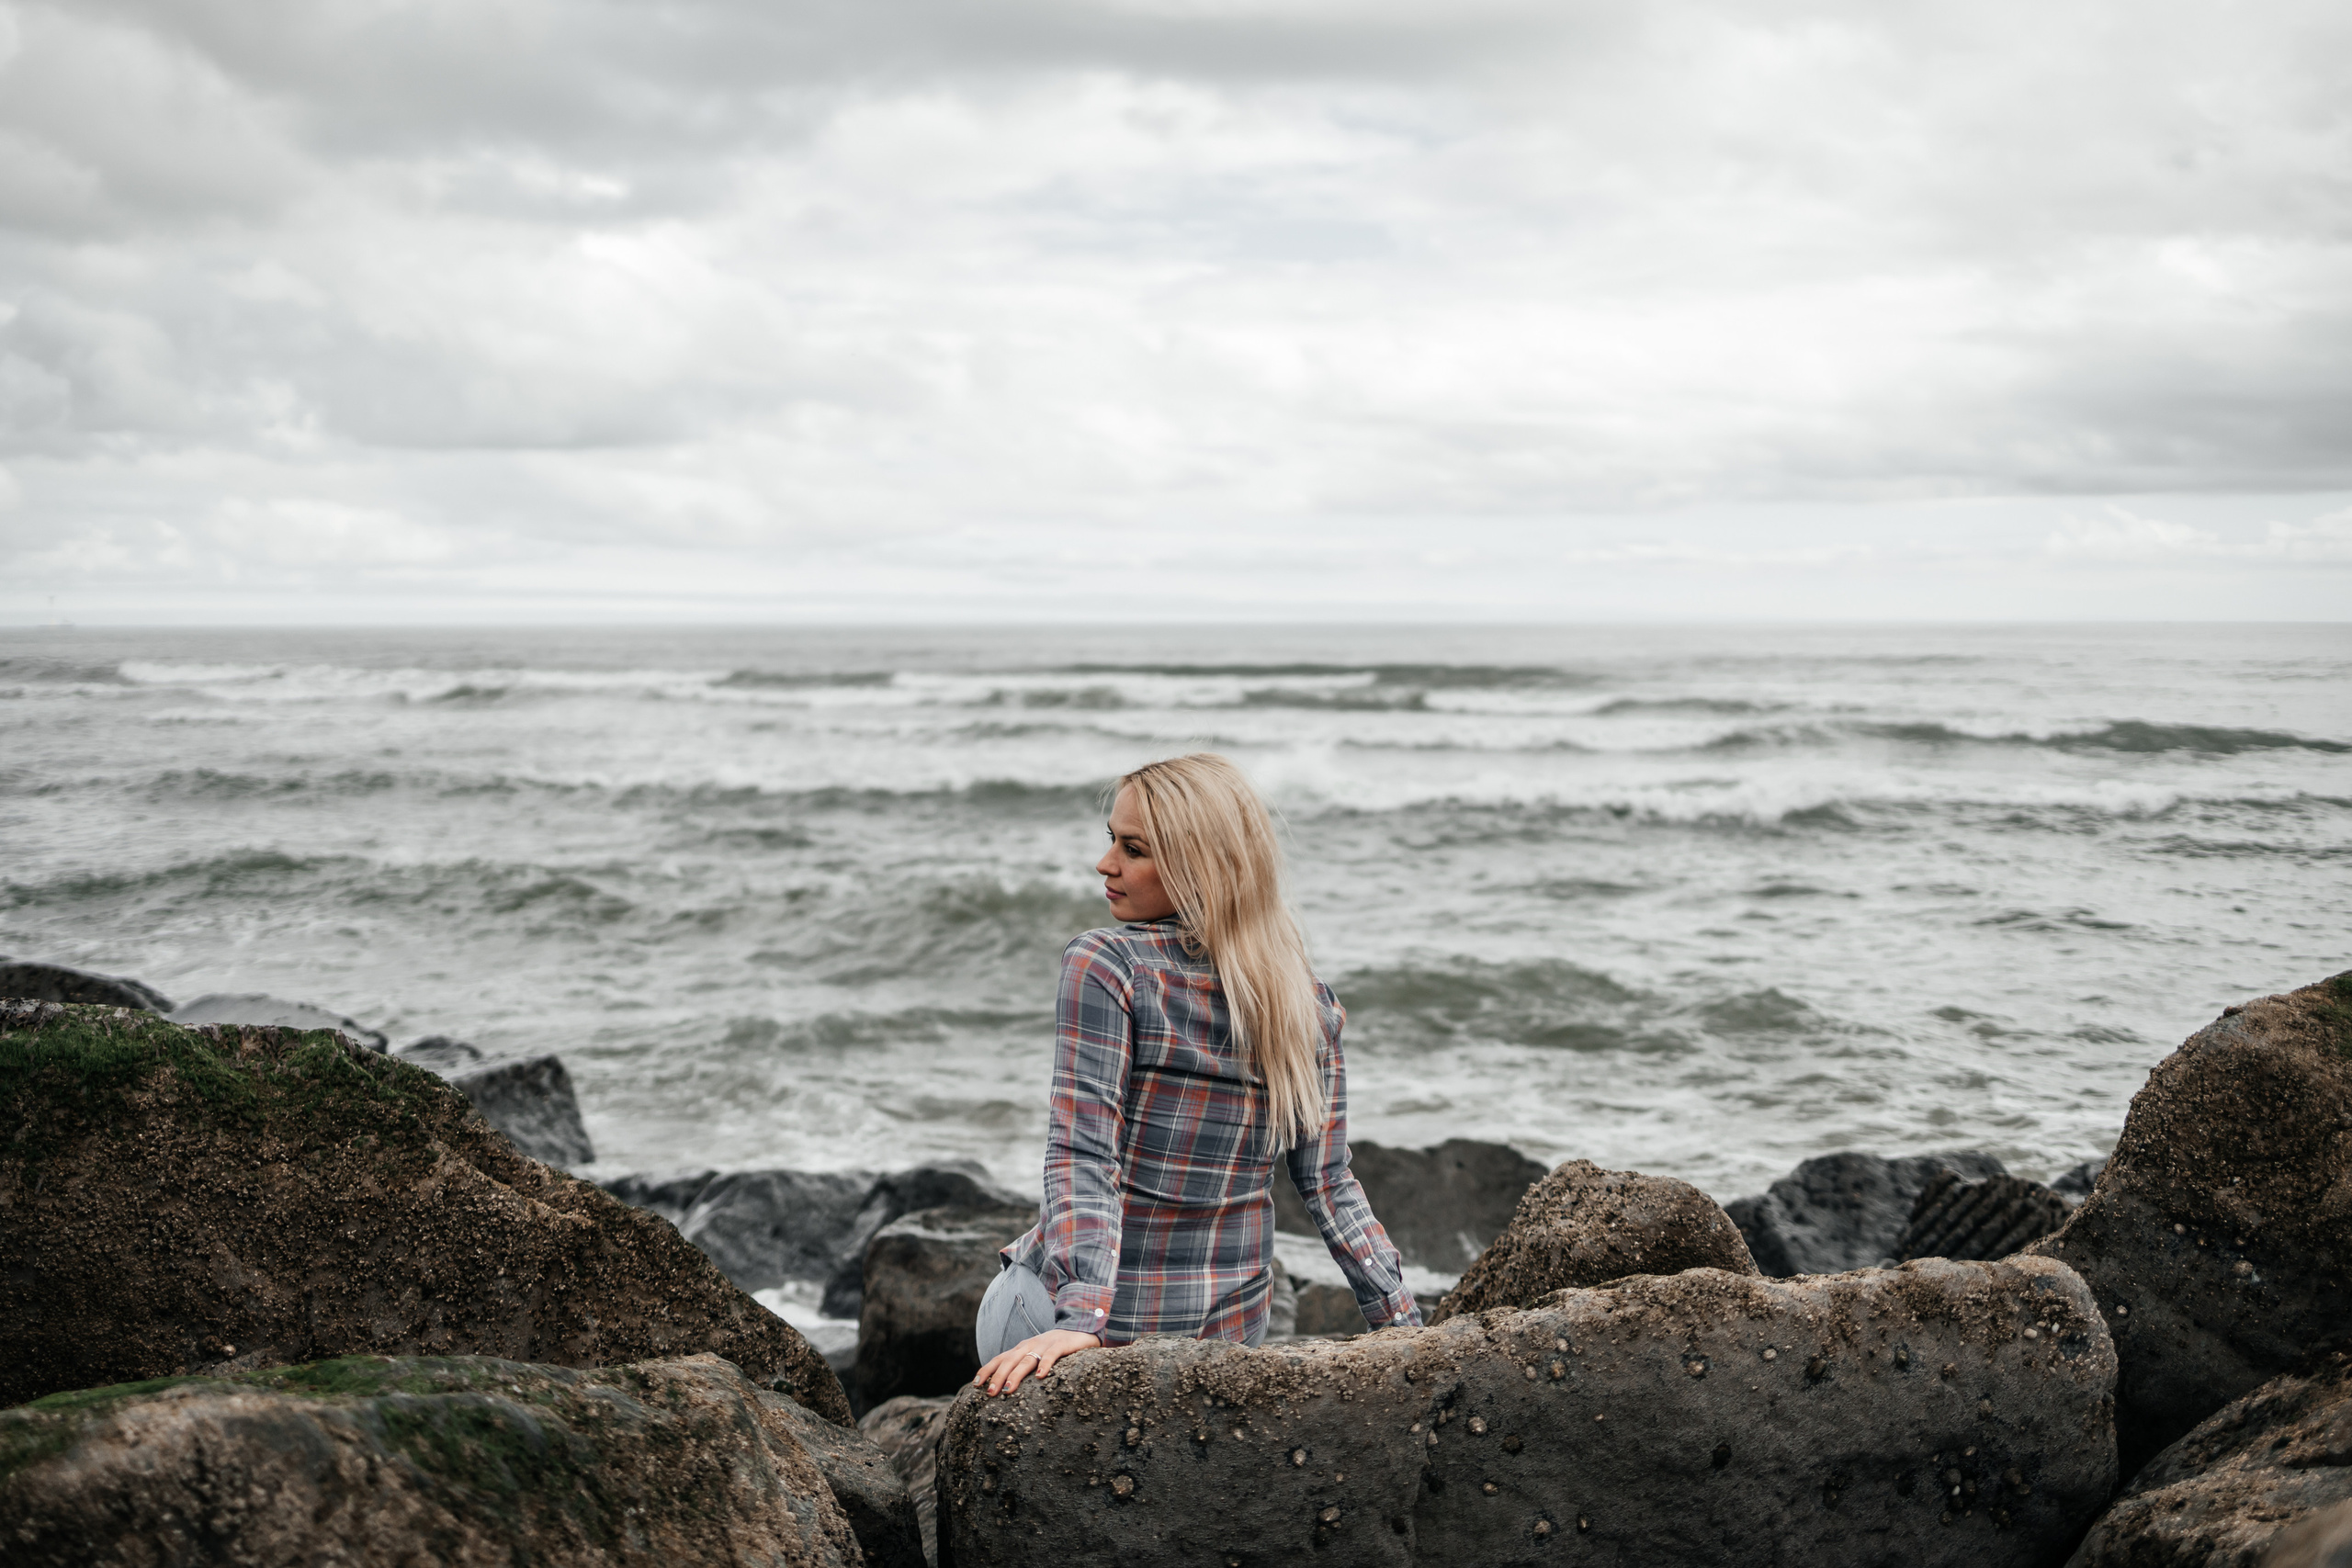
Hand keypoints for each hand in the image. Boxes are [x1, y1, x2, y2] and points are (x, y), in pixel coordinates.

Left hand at [974, 1329, 1100, 1395]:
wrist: (1080, 1329)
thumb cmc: (1054, 1348)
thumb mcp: (1035, 1355)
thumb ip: (1021, 1366)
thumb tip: (1003, 1386)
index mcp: (1022, 1348)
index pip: (1000, 1358)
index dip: (987, 1370)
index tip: (976, 1384)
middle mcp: (1030, 1345)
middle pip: (1010, 1360)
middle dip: (998, 1376)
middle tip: (990, 1393)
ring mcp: (1045, 1344)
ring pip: (1027, 1359)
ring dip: (1016, 1374)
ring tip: (1008, 1389)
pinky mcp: (1062, 1344)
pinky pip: (1052, 1354)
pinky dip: (1045, 1364)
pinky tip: (1040, 1376)